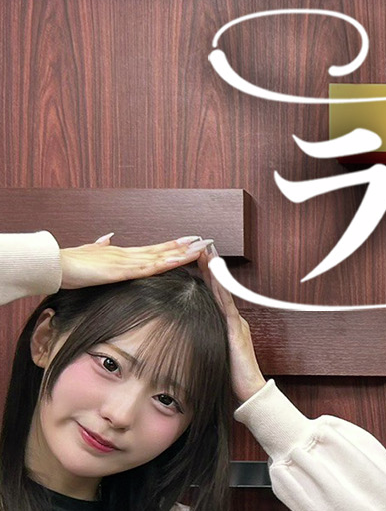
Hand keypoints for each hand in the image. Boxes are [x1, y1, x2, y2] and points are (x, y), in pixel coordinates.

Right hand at [58, 234, 207, 288]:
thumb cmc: (70, 264)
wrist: (54, 265)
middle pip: (162, 250)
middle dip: (185, 247)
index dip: (173, 246)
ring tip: (201, 248)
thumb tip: (107, 238)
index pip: (154, 249)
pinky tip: (176, 261)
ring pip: (159, 257)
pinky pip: (145, 269)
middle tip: (207, 241)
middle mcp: (127, 255)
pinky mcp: (119, 271)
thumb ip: (100, 247)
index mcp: (123, 254)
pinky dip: (162, 265)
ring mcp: (124, 262)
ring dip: (181, 253)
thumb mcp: (89, 254)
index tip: (191, 241)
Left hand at [199, 251, 266, 402]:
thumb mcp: (215, 352)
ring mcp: (236, 323)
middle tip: (202, 246)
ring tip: (207, 253)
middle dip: (211, 267)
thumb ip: (208, 340)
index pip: (215, 295)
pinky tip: (214, 277)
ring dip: (215, 272)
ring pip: (224, 292)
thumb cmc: (232, 376)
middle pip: (220, 288)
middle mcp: (234, 319)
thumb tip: (193, 334)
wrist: (250, 389)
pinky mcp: (235, 329)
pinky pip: (226, 304)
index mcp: (228, 324)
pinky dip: (221, 289)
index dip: (207, 276)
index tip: (198, 259)